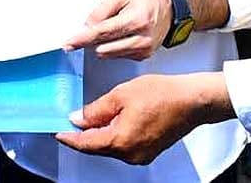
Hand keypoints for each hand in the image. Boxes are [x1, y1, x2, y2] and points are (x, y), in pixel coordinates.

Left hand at [55, 72, 232, 164]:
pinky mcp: (148, 151)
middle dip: (83, 134)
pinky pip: (123, 145)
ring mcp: (140, 155)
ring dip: (100, 134)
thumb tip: (78, 119)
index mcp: (120, 141)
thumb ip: (96, 109)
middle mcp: (130, 154)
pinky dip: (114, 135)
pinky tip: (112, 121)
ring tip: (93, 116)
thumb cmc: (163, 94)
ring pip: (110, 146)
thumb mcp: (121, 94)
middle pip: (97, 147)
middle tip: (71, 121)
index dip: (69, 137)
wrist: (193, 101)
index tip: (57, 131)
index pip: (85, 144)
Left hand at [64, 0, 172, 59]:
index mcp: (136, 19)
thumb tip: (86, 24)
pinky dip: (112, 47)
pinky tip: (118, 35)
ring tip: (107, 28)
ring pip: (107, 53)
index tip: (69, 42)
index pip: (102, 31)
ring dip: (100, 43)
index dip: (82, 37)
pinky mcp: (144, 56)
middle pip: (103, 45)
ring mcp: (143, 49)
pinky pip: (117, 56)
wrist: (172, 6)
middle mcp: (142, 37)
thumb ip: (101, 7)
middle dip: (89, 39)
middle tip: (81, 34)